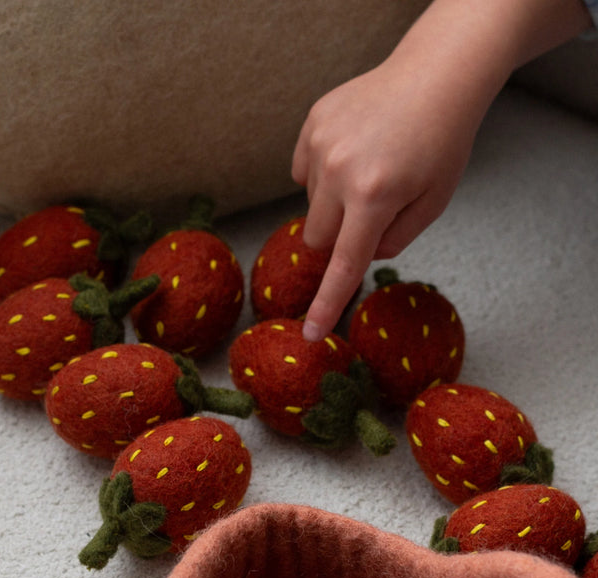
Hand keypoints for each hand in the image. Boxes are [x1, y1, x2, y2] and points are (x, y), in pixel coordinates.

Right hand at [292, 57, 479, 339]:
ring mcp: (320, 144)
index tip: (310, 334)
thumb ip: (395, 240)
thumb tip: (360, 253)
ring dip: (332, 202)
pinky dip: (322, 172)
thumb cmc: (443, 142)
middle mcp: (340, 172)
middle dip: (337, 238)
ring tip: (367, 168)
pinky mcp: (312, 124)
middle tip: (369, 212)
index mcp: (375, 197)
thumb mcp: (434, 202)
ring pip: (309, 204)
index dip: (327, 304)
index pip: (343, 266)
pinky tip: (352, 151)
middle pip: (316, 238)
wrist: (436, 74)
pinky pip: (302, 170)